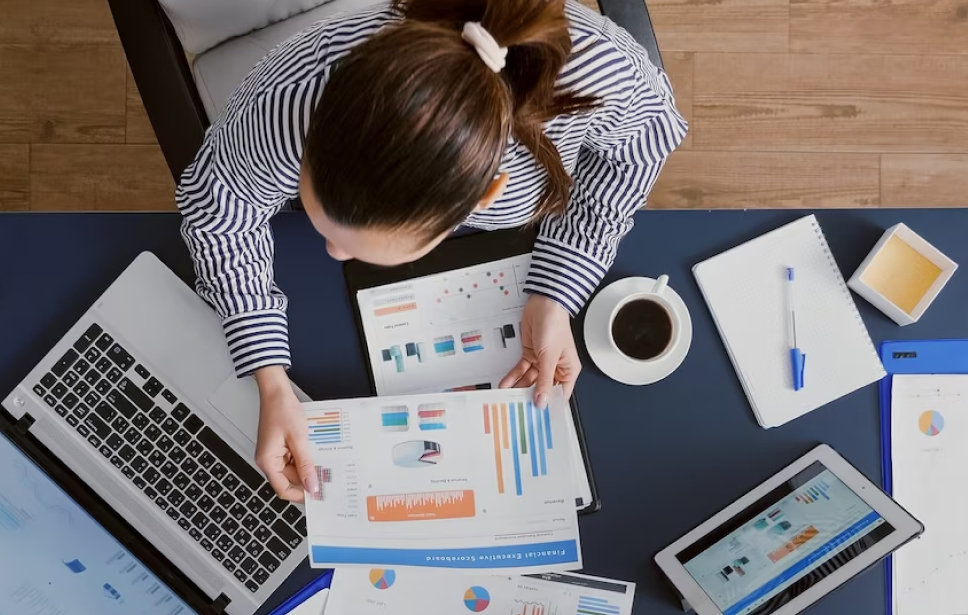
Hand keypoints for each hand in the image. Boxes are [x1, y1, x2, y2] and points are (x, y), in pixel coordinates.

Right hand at [253, 366, 316, 502]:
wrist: (277, 391)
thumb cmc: (282, 410)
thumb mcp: (298, 439)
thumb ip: (305, 464)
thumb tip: (312, 486)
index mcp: (268, 461)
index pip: (283, 489)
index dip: (301, 494)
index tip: (317, 495)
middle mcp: (269, 459)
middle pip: (290, 480)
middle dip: (307, 479)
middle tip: (326, 479)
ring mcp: (275, 453)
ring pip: (294, 469)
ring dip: (308, 467)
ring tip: (323, 464)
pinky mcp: (281, 446)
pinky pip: (295, 458)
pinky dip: (306, 458)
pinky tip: (316, 453)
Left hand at [499, 294, 580, 405]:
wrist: (544, 304)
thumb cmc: (555, 325)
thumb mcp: (549, 357)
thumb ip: (544, 381)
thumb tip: (543, 401)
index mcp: (568, 371)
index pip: (559, 395)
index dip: (549, 405)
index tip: (537, 416)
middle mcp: (556, 368)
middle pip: (542, 389)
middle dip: (530, 397)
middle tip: (518, 408)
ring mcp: (542, 362)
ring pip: (529, 381)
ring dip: (518, 387)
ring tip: (507, 397)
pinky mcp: (530, 355)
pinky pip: (521, 370)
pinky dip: (513, 377)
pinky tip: (505, 384)